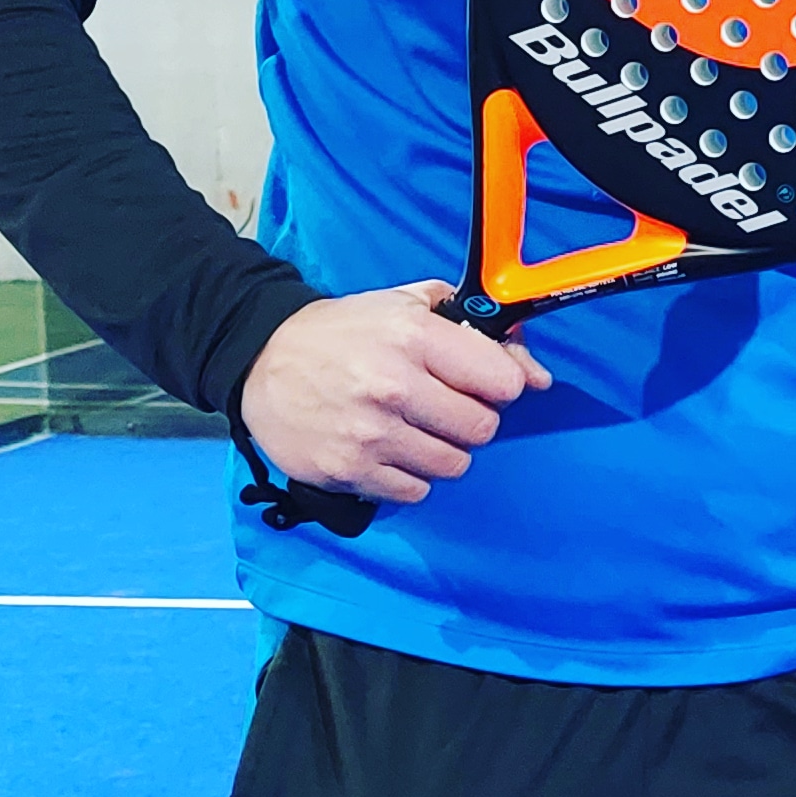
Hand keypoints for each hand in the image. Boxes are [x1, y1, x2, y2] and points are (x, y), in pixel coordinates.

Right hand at [238, 284, 550, 505]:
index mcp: (412, 336)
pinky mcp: (350, 470)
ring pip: (453, 465)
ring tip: (410, 428)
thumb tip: (536, 376)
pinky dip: (408, 477)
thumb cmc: (341, 334)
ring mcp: (371, 433)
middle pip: (482, 429)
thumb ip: (474, 329)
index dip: (498, 385)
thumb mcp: (404, 305)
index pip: (501, 381)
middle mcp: (394, 385)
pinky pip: (415, 491)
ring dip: (440, 451)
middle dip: (470, 420)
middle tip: (441, 408)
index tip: (479, 384)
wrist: (259, 361)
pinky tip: (385, 449)